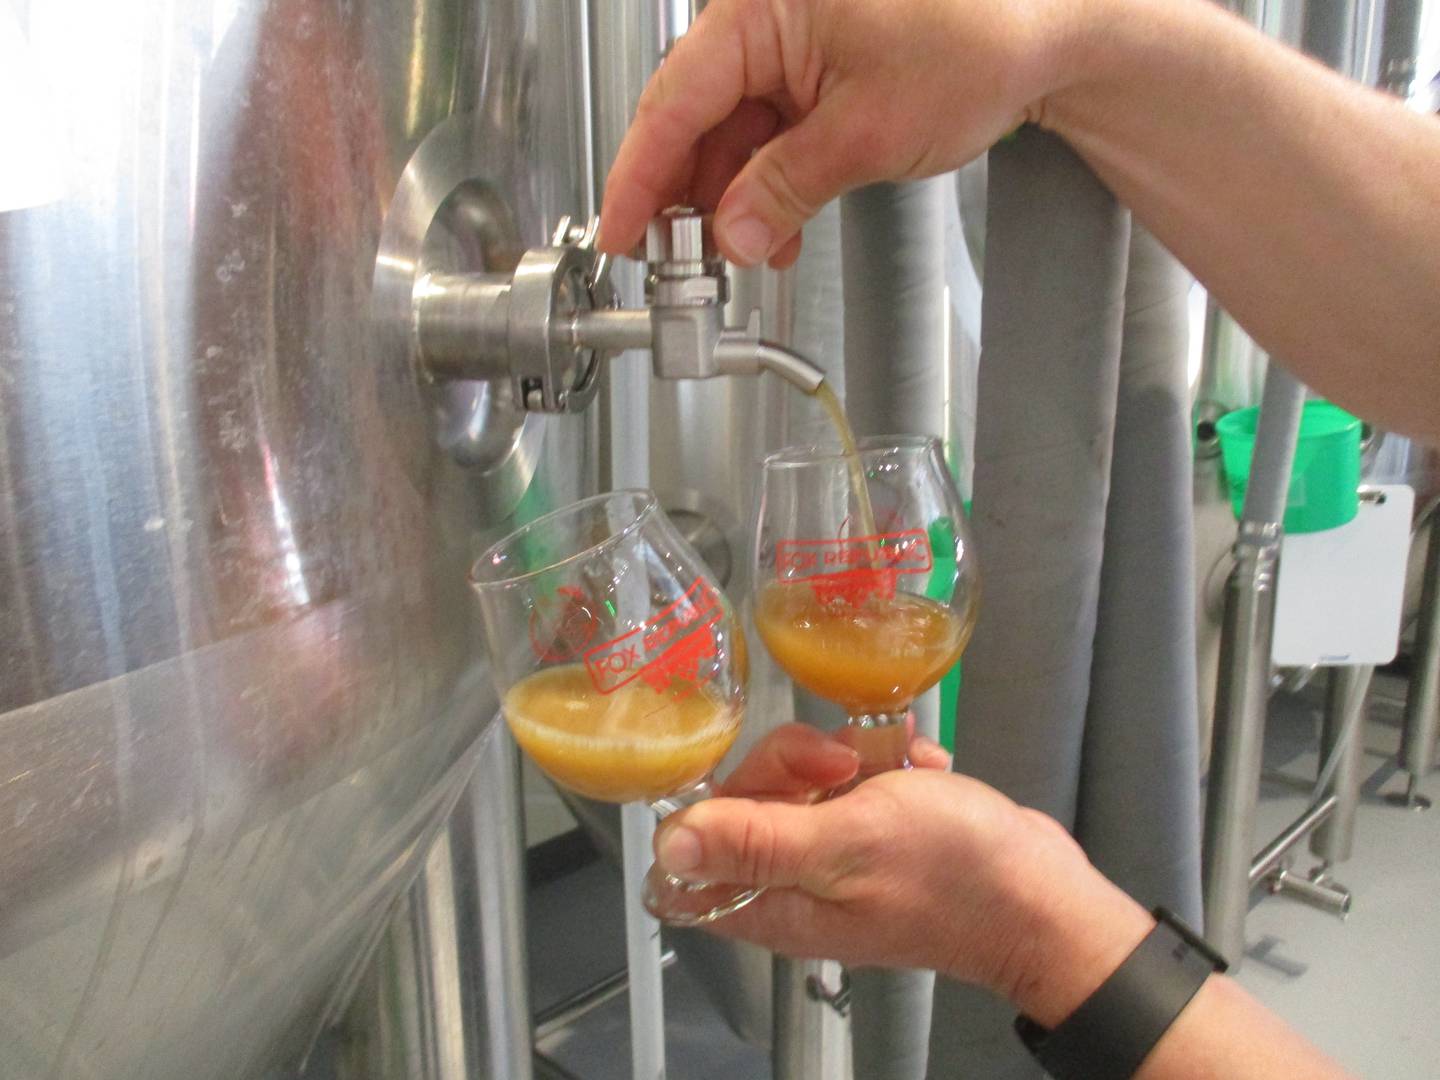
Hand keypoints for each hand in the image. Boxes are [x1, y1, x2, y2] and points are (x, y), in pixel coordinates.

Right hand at [597, 0, 1096, 266]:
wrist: (1053, 31)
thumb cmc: (982, 36)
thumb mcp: (866, 133)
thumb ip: (783, 189)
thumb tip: (730, 235)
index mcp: (762, 4)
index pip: (674, 99)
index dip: (641, 176)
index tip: (622, 231)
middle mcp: (768, 14)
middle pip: (696, 117)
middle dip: (691, 196)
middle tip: (681, 261)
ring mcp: (792, 41)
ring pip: (731, 131)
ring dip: (733, 199)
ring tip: (743, 254)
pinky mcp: (816, 66)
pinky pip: (769, 129)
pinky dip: (767, 181)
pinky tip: (774, 226)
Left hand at [657, 723, 1154, 1023]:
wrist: (1044, 896)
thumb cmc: (952, 873)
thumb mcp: (848, 843)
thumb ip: (757, 839)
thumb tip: (669, 840)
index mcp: (773, 901)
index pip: (693, 851)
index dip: (711, 805)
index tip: (758, 780)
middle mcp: (794, 885)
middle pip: (748, 799)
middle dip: (796, 762)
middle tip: (849, 763)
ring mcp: (836, 859)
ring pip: (803, 779)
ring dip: (852, 756)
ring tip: (898, 764)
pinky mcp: (875, 834)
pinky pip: (855, 780)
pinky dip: (887, 763)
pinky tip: (920, 768)